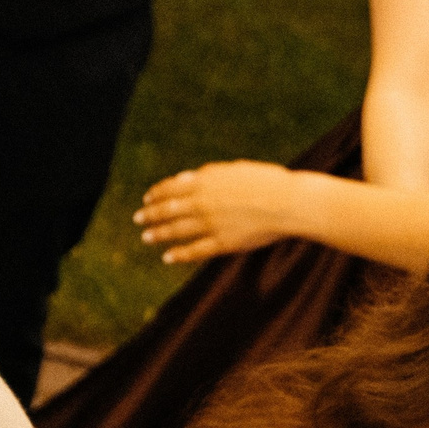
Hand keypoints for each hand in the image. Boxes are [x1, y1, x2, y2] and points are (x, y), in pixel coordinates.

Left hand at [134, 162, 306, 262]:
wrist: (290, 202)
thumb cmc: (269, 182)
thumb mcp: (236, 170)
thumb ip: (209, 174)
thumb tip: (185, 178)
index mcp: (206, 182)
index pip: (171, 188)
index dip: (156, 194)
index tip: (146, 198)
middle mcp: (203, 203)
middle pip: (168, 210)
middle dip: (150, 214)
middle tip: (138, 219)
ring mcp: (211, 224)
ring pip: (176, 230)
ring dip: (158, 234)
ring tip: (146, 237)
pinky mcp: (223, 243)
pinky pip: (195, 250)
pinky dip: (179, 254)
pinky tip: (167, 257)